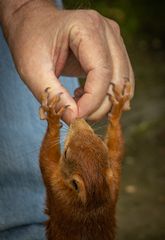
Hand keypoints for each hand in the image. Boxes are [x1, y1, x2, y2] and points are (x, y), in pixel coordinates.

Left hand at [1, 0, 133, 123]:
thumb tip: (75, 119)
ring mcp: (114, 40)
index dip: (92, 101)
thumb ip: (55, 95)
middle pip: (118, 79)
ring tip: (80, 104)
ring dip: (105, 103)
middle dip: (100, 106)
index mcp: (87, 27)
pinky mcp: (114, 51)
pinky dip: (108, 96)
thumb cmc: (30, 42)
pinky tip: (86, 96)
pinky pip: (121, 80)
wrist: (34, 25)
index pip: (102, 72)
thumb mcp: (33, 70)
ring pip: (123, 82)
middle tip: (78, 117)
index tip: (75, 118)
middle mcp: (108, 31)